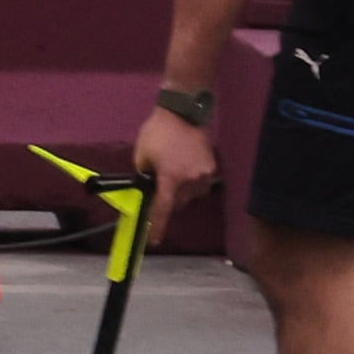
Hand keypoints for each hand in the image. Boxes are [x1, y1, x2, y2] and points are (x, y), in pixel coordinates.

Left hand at [132, 103, 219, 243]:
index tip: (154, 240)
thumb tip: (146, 191)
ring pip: (190, 196)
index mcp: (171, 177)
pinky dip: (190, 183)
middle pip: (178, 204)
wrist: (183, 113)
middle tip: (159, 186)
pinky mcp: (212, 168)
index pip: (164, 209)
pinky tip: (183, 168)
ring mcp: (204, 174)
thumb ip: (143, 177)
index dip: (158, 226)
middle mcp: (191, 180)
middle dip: (167, 200)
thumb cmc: (157, 133)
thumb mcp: (141, 155)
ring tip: (172, 172)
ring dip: (180, 192)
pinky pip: (200, 185)